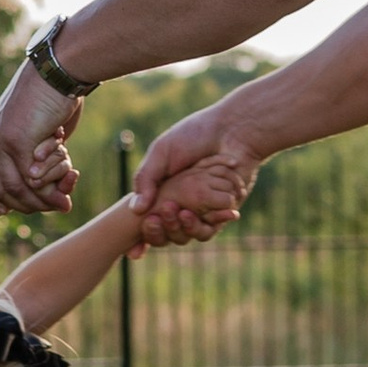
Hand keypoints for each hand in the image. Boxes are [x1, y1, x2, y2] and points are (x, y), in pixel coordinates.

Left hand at [0, 61, 82, 215]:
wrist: (57, 69)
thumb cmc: (53, 91)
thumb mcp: (35, 120)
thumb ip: (32, 142)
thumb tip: (39, 158)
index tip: (2, 208)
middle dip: (20, 205)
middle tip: (45, 210)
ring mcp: (2, 140)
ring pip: (12, 186)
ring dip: (37, 202)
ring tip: (60, 205)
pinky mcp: (18, 141)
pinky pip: (27, 178)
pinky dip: (44, 191)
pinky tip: (60, 194)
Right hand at [131, 101, 262, 245]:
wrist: (230, 132)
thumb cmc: (193, 136)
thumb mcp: (161, 152)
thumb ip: (146, 179)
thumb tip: (137, 210)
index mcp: (164, 192)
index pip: (150, 219)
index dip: (146, 227)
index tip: (146, 219)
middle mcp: (182, 205)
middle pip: (168, 233)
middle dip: (164, 228)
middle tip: (161, 213)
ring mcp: (202, 210)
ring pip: (188, 234)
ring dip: (184, 228)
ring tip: (182, 212)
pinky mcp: (222, 213)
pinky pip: (210, 229)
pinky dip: (204, 221)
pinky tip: (197, 210)